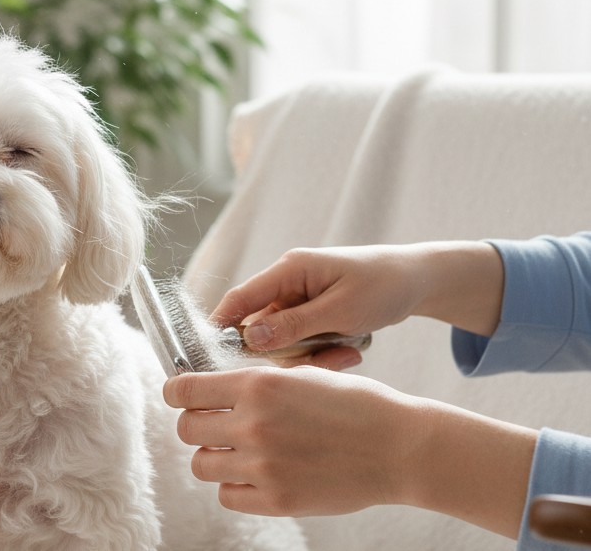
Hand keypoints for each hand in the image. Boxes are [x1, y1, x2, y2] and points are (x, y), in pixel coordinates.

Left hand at [163, 367, 536, 537]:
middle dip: (196, 425)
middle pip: (187, 429)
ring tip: (238, 452)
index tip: (180, 396)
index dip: (177, 393)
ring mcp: (262, 465)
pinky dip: (235, 486)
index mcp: (258, 385)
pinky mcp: (276, 500)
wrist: (400, 446)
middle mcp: (253, 423)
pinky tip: (255, 474)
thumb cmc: (355, 404)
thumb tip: (211, 384)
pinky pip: (227, 495)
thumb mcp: (303, 374)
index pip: (183, 390)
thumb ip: (255, 380)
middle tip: (215, 425)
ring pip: (201, 465)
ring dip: (214, 457)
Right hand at [212, 242, 504, 360]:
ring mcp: (298, 300)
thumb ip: (294, 326)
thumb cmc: (383, 286)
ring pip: (282, 341)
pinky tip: (350, 351)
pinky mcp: (310, 314)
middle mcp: (287, 284)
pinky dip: (322, 353)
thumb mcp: (341, 310)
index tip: (211, 360)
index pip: (240, 299)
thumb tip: (250, 340)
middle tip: (326, 359)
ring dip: (311, 355)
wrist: (419, 280)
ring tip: (348, 355)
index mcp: (289, 270)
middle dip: (288, 352)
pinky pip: (301, 342)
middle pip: (261, 328)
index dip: (221, 327)